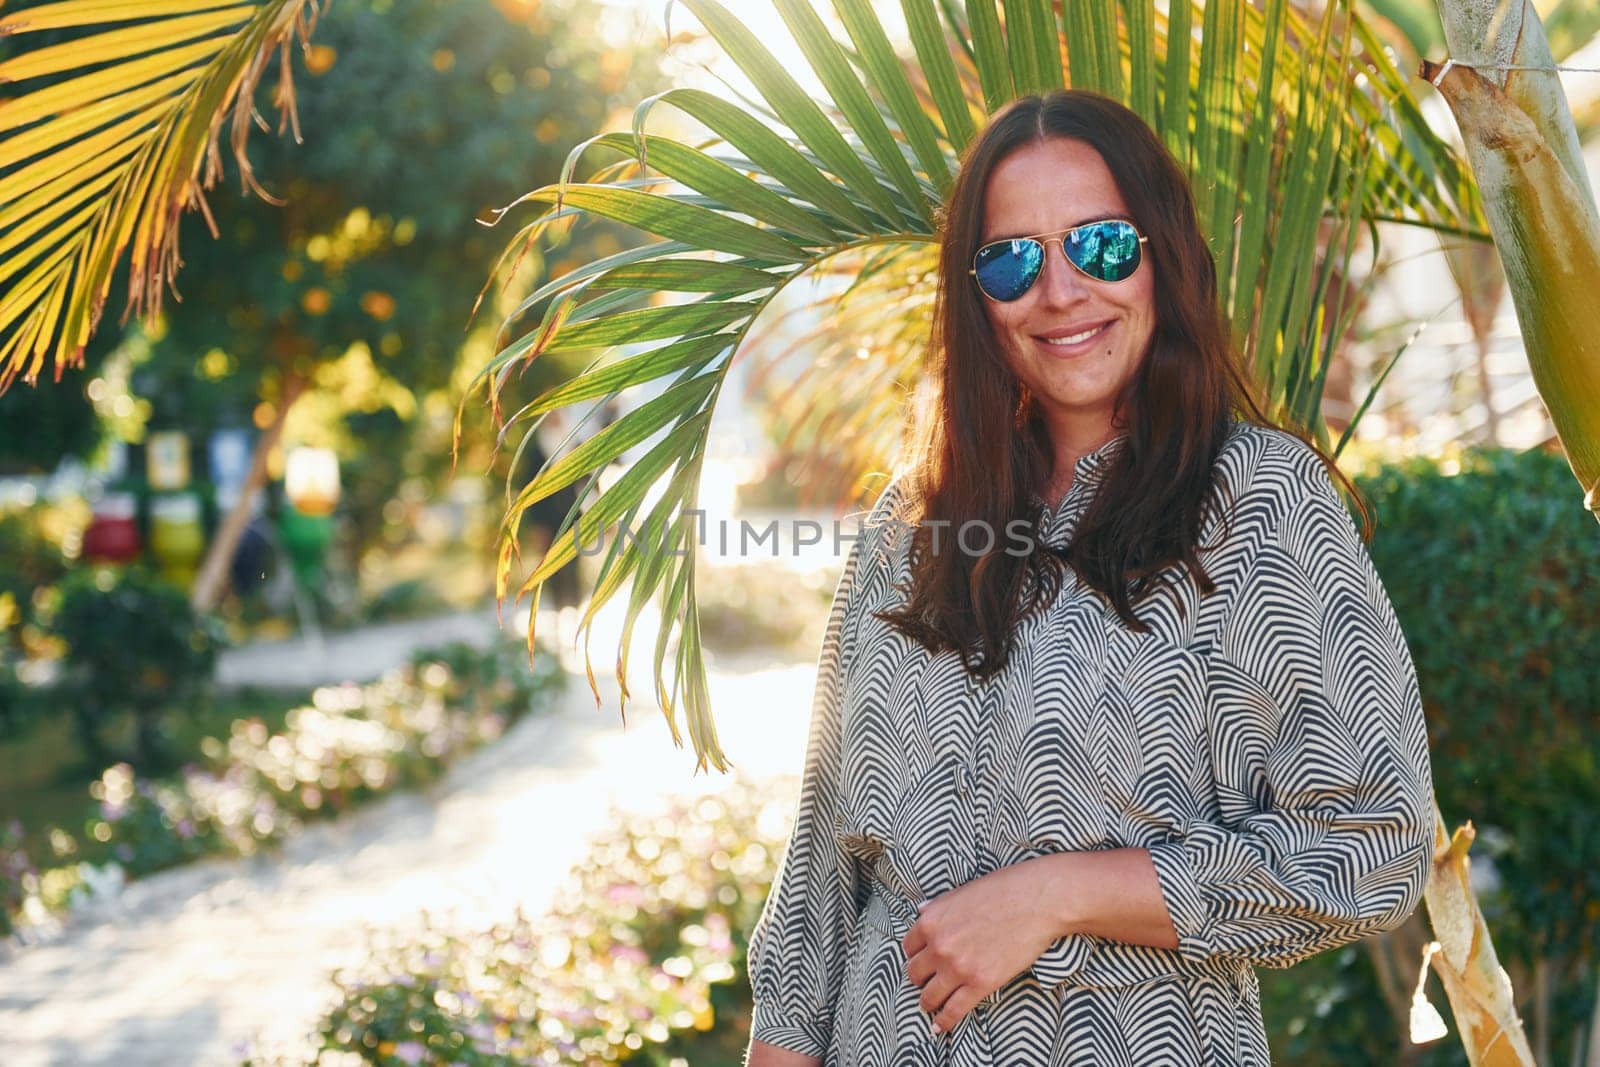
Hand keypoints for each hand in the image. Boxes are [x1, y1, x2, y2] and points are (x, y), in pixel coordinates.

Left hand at [900, 857, 1067, 1034]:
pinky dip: (944, 1022)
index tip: (921, 961)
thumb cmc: (1003, 890)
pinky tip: (940, 1027)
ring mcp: (958, 967)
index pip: (908, 948)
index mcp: (931, 921)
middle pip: (914, 973)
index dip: (916, 956)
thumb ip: (938, 907)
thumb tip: (921, 912)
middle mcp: (939, 946)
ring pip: (929, 996)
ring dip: (928, 1002)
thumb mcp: (961, 893)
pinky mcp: (981, 984)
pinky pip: (953, 1010)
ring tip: (931, 1004)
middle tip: (928, 981)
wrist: (1037, 901)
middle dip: (920, 979)